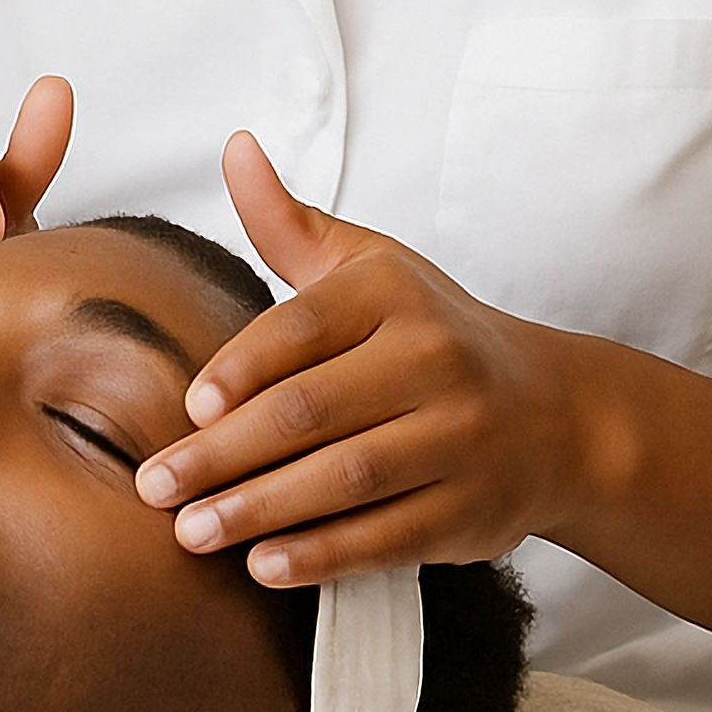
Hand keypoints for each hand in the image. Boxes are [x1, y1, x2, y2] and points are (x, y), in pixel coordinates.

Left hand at [134, 131, 591, 585]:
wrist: (556, 416)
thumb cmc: (429, 330)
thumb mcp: (367, 264)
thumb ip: (288, 221)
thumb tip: (235, 145)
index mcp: (394, 294)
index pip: (304, 328)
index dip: (241, 369)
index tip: (187, 408)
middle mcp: (433, 361)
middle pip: (313, 411)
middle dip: (225, 453)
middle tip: (155, 486)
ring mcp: (459, 440)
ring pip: (346, 478)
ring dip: (260, 511)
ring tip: (191, 532)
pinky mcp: (471, 512)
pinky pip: (387, 537)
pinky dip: (322, 555)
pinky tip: (262, 566)